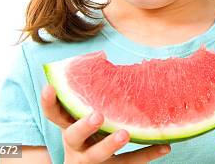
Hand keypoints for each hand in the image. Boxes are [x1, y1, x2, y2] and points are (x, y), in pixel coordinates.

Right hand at [41, 84, 170, 162]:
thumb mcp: (86, 120)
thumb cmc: (92, 135)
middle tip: (97, 116)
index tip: (50, 87)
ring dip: (110, 144)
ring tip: (125, 133)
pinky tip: (165, 146)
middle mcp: (76, 146)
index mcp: (69, 128)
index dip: (50, 102)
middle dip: (83, 126)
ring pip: (97, 155)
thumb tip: (103, 60)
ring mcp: (91, 160)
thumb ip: (91, 100)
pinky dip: (146, 154)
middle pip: (73, 137)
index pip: (55, 115)